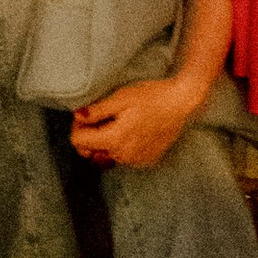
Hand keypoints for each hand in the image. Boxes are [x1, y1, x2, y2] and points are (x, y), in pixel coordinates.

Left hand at [70, 72, 207, 169]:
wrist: (181, 104)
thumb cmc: (151, 96)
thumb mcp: (121, 97)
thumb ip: (97, 110)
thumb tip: (76, 116)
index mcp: (114, 140)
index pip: (78, 142)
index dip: (78, 126)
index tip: (89, 113)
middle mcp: (124, 156)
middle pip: (91, 150)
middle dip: (90, 135)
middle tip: (102, 116)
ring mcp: (136, 161)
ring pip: (107, 155)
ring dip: (107, 140)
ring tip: (120, 120)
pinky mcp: (146, 161)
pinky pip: (124, 157)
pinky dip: (122, 145)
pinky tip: (133, 129)